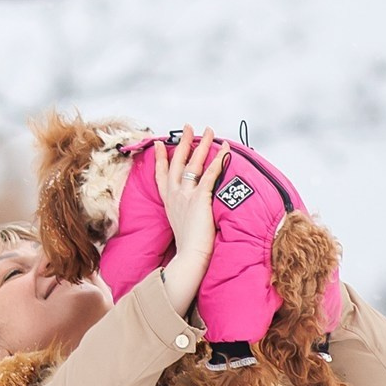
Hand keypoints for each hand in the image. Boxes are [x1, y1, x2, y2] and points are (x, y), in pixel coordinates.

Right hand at [153, 125, 228, 312]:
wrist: (188, 259)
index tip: (160, 144)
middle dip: (183, 143)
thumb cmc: (187, 250)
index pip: (161, 175)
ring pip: (194, 163)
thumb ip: (184, 217)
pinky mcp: (200, 198)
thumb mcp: (180, 228)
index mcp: (169, 203)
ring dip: (202, 144)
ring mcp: (186, 196)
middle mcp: (174, 196)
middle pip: (177, 162)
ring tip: (209, 130)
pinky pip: (211, 173)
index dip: (160, 158)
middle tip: (187, 127)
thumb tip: (190, 217)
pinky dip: (219, 159)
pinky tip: (225, 149)